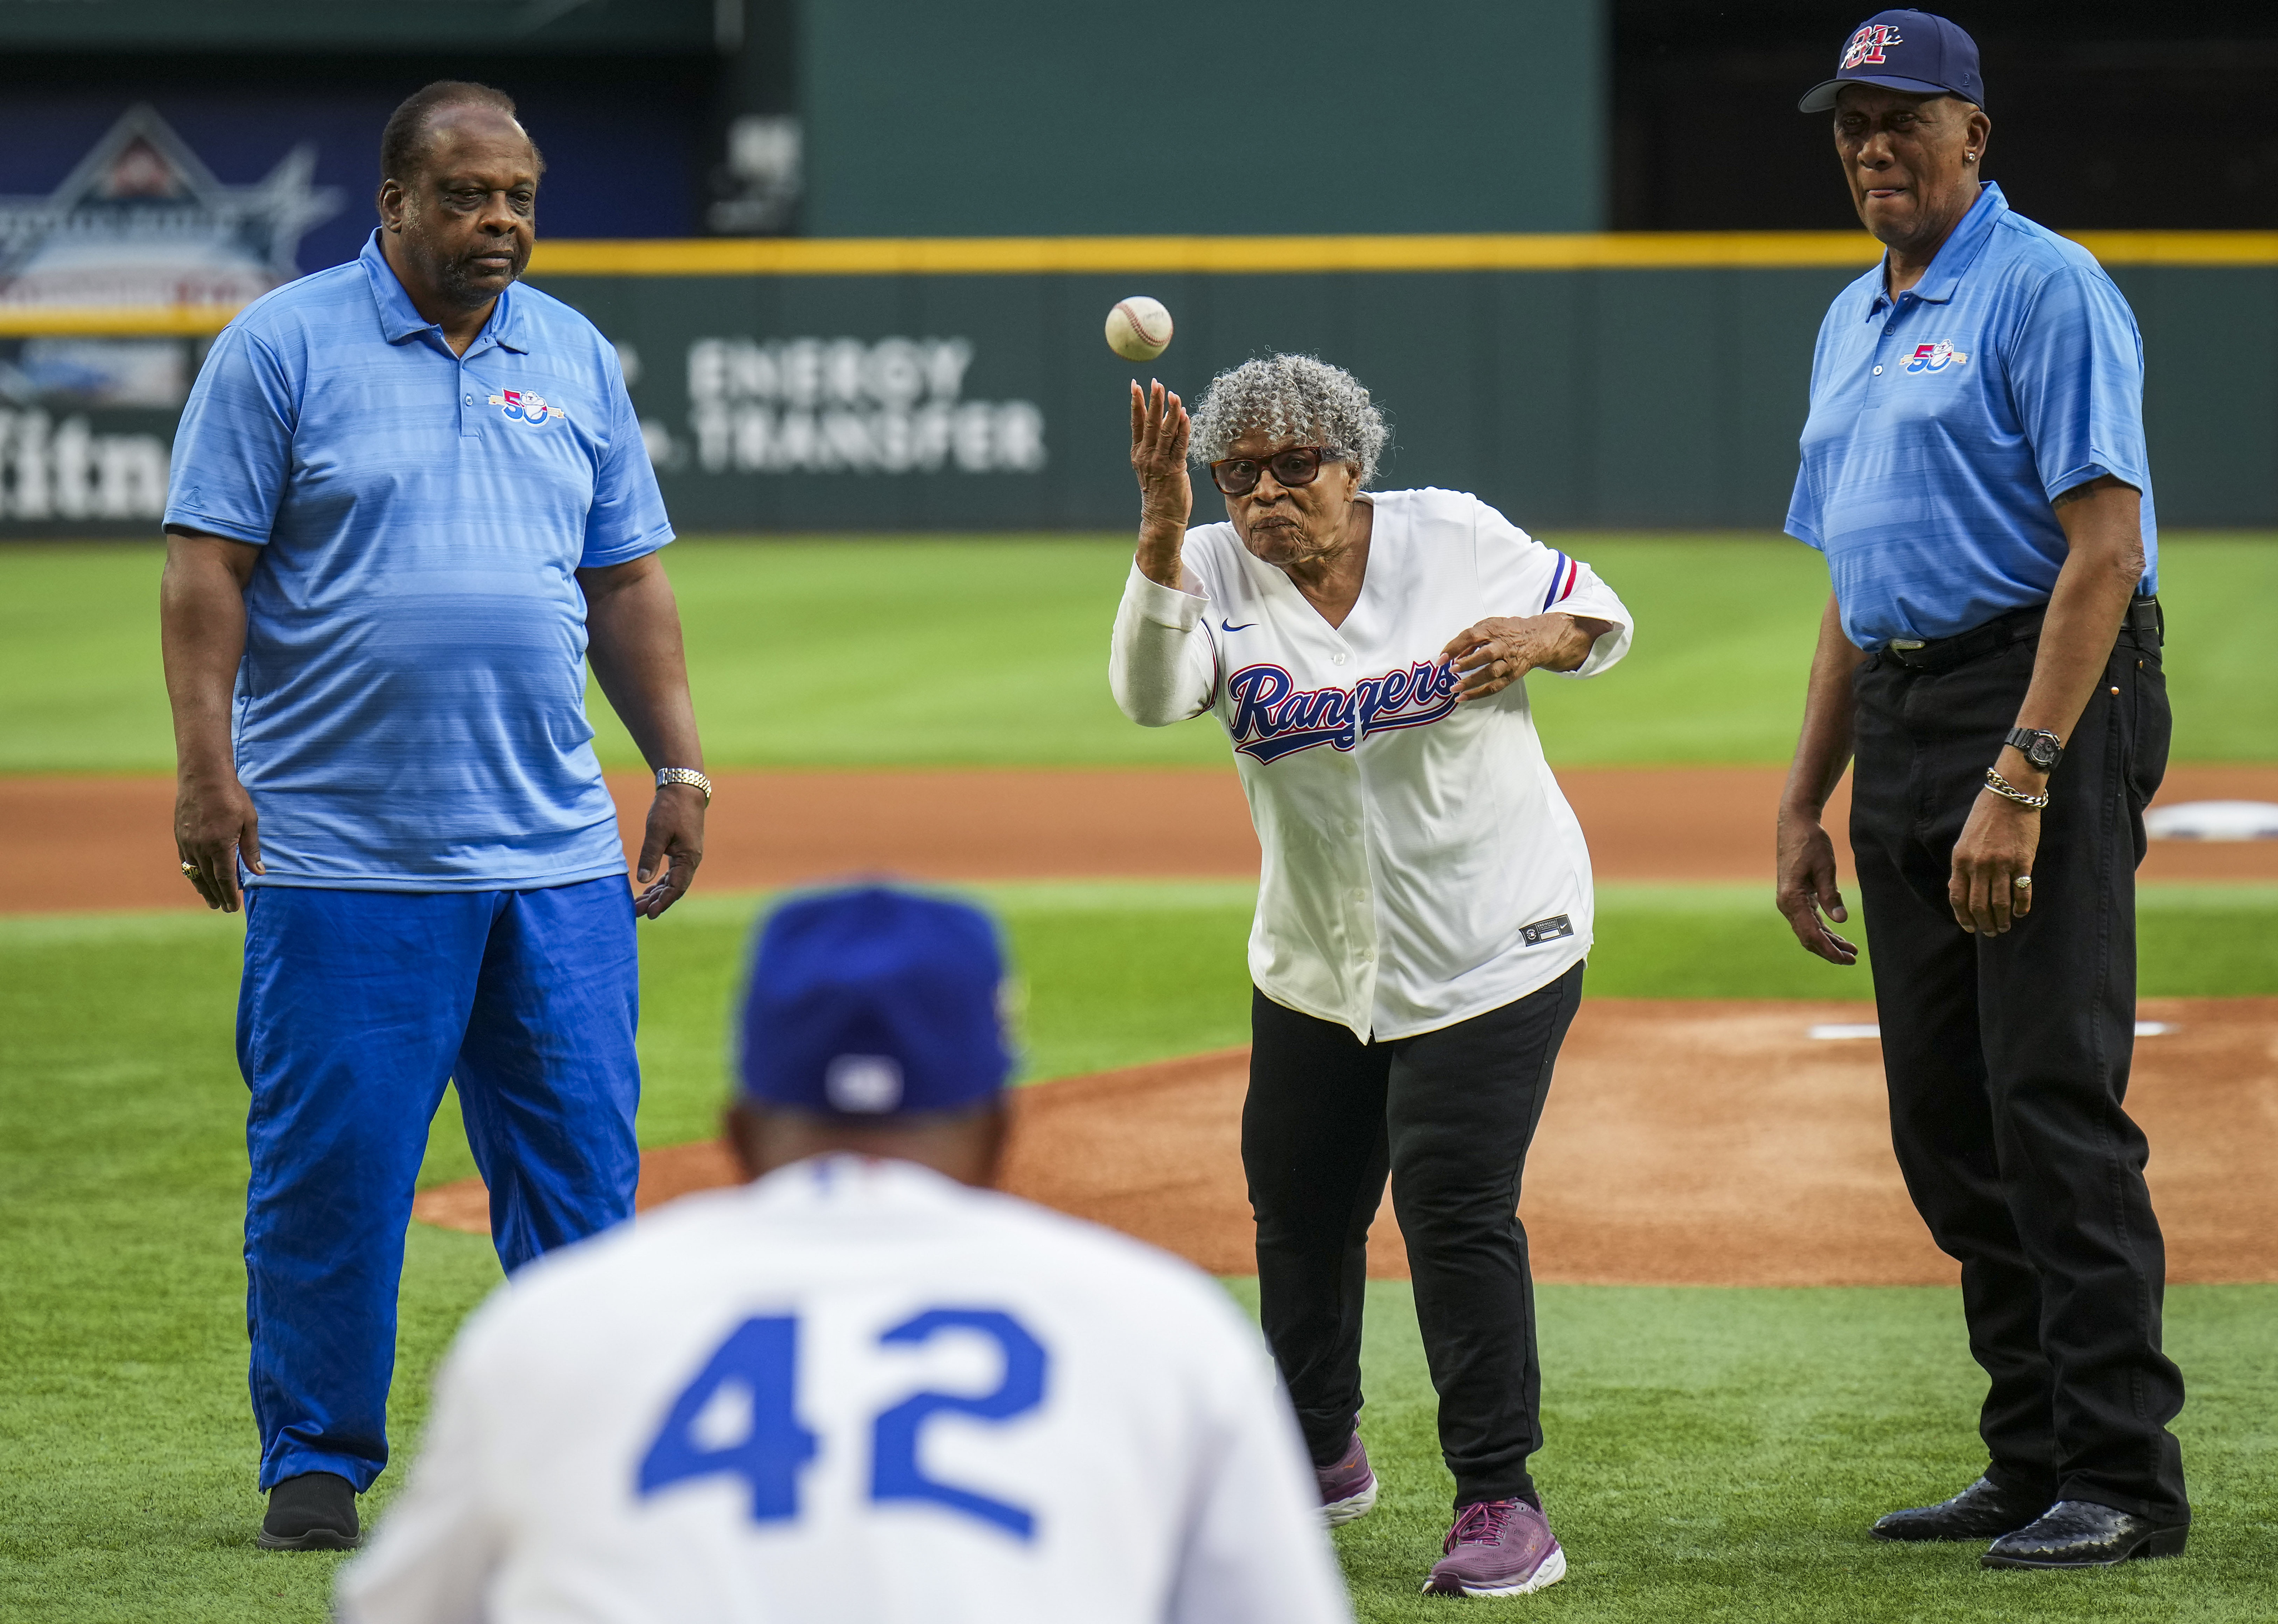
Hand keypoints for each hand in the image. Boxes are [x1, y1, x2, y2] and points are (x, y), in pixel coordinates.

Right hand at [175, 768, 260, 912]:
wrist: (203, 777)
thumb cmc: (232, 797)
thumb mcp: (249, 821)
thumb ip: (251, 849)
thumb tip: (258, 872)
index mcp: (220, 845)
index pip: (225, 878)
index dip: (230, 894)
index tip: (233, 907)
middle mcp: (201, 847)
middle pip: (209, 879)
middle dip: (217, 895)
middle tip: (223, 908)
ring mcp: (187, 842)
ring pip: (194, 872)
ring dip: (202, 888)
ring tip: (210, 900)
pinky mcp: (180, 835)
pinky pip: (185, 860)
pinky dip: (191, 873)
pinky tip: (196, 879)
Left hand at [634, 782, 705, 918]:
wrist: (684, 788)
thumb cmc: (670, 808)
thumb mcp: (657, 832)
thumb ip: (650, 856)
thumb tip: (642, 881)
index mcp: (688, 858)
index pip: (676, 888)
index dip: (663, 902)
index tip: (649, 914)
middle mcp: (690, 860)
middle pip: (674, 888)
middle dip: (656, 901)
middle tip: (638, 912)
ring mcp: (687, 855)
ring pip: (672, 881)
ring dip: (657, 893)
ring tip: (640, 904)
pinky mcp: (681, 850)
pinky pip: (672, 873)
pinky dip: (660, 882)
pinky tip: (648, 888)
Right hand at [1129, 379, 1190, 585]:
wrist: (1161, 521)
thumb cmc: (1161, 495)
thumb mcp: (1154, 469)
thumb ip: (1159, 449)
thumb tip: (1169, 426)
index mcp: (1138, 454)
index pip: (1136, 424)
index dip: (1137, 404)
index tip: (1136, 385)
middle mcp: (1146, 457)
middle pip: (1149, 423)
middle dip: (1153, 401)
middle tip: (1156, 382)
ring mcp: (1159, 463)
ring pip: (1165, 432)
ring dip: (1170, 411)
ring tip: (1173, 394)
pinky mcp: (1174, 470)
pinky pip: (1179, 445)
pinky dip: (1182, 430)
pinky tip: (1185, 415)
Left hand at [1439, 614, 1597, 700]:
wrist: (1536, 640)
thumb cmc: (1507, 632)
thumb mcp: (1489, 626)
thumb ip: (1471, 638)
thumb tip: (1453, 654)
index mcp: (1493, 631)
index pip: (1471, 637)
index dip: (1455, 647)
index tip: (1441, 658)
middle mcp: (1502, 647)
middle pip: (1486, 655)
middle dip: (1468, 663)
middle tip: (1452, 670)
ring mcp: (1508, 663)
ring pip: (1491, 674)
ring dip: (1472, 682)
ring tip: (1454, 688)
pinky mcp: (1511, 676)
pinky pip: (1494, 687)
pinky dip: (1478, 694)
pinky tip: (1463, 697)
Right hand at [1775, 804, 1857, 965]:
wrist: (1795, 824)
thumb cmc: (1810, 843)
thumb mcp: (1825, 867)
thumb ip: (1831, 895)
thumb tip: (1840, 921)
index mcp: (1791, 899)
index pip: (1811, 934)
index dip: (1829, 950)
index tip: (1847, 959)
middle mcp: (1787, 904)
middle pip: (1808, 937)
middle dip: (1830, 951)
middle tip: (1852, 960)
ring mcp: (1789, 902)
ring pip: (1808, 931)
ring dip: (1828, 942)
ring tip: (1851, 951)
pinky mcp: (1795, 897)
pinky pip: (1808, 920)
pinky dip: (1823, 930)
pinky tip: (1838, 935)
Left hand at [1949, 789, 2038, 935]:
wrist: (2010, 795)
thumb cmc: (1986, 816)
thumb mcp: (1965, 840)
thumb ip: (1963, 865)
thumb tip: (1960, 889)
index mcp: (1960, 859)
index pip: (1958, 897)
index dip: (1963, 916)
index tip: (1969, 927)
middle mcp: (1978, 865)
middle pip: (1978, 905)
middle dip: (1983, 923)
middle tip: (1991, 932)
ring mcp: (2001, 864)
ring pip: (1999, 903)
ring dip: (2001, 919)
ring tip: (2004, 927)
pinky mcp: (2023, 862)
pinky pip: (2021, 891)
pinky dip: (2021, 906)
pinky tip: (2020, 913)